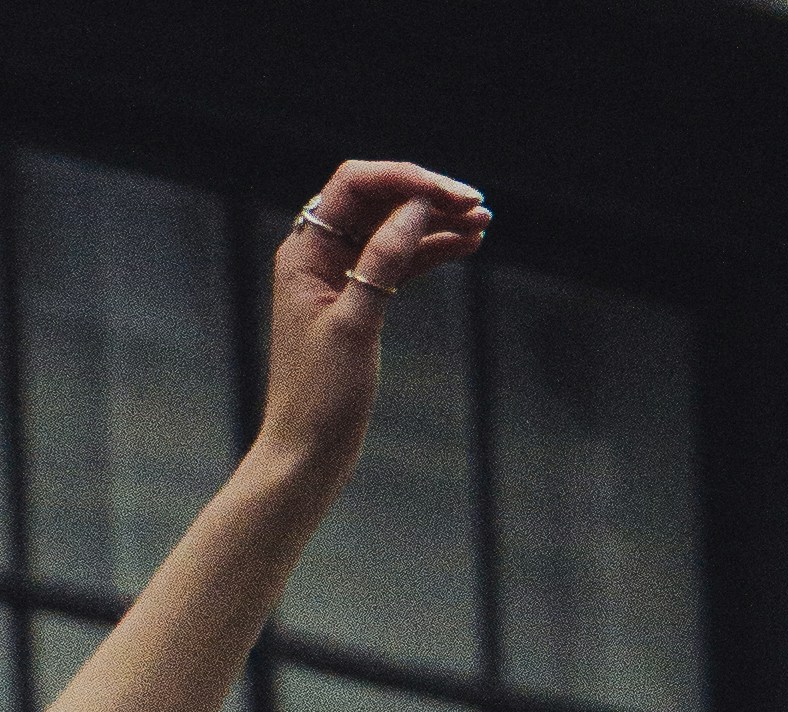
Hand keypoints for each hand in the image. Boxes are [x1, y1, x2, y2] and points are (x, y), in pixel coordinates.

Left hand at [258, 161, 489, 489]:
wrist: (305, 456)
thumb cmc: (319, 399)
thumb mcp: (354, 325)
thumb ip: (383, 261)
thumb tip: (415, 206)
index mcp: (305, 253)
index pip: (356, 184)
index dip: (405, 179)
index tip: (450, 194)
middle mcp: (319, 257)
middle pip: (379, 200)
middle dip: (428, 197)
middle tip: (477, 206)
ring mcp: (340, 278)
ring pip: (394, 230)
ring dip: (437, 222)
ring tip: (482, 225)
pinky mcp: (359, 303)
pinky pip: (399, 261)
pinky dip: (431, 251)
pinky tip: (466, 246)